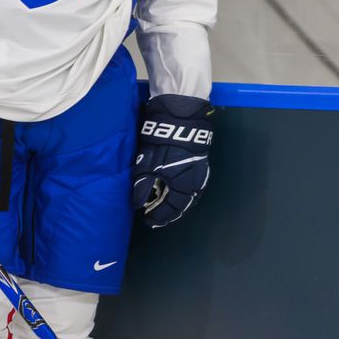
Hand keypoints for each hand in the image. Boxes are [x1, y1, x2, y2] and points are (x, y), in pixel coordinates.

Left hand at [133, 94, 212, 227]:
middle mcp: (195, 183)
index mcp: (183, 186)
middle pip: (183, 204)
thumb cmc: (162, 144)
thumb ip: (142, 188)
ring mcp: (200, 173)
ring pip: (189, 195)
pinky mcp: (200, 163)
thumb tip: (138, 204)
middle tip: (155, 216)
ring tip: (162, 205)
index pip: (171, 209)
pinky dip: (181, 192)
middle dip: (168, 212)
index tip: (147, 220)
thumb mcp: (146, 166)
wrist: (180, 119)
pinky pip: (191, 185)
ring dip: (175, 202)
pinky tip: (172, 190)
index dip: (158, 216)